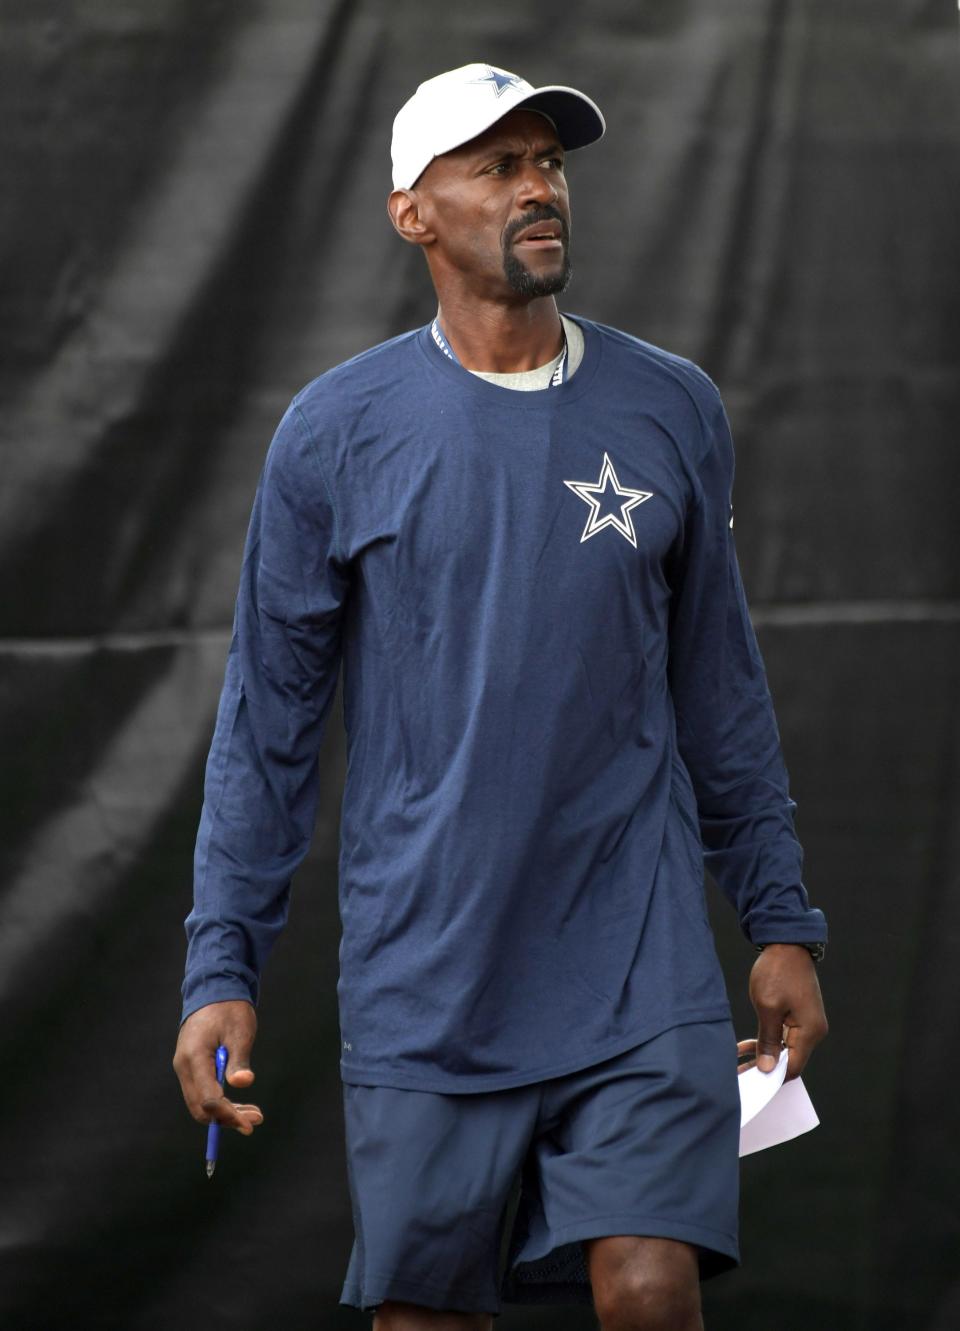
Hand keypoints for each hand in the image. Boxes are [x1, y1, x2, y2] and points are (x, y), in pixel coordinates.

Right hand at [172, 999, 263, 1133]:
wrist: (214, 990)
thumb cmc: (229, 1009)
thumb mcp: (240, 1031)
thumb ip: (239, 1059)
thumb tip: (242, 1083)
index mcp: (195, 1057)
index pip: (208, 1098)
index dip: (228, 1115)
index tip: (249, 1124)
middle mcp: (184, 1066)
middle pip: (201, 1107)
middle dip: (227, 1118)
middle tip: (255, 1120)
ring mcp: (185, 1067)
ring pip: (200, 1103)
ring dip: (225, 1113)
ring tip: (253, 1114)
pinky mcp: (191, 1067)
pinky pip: (202, 1093)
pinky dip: (219, 1102)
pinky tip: (240, 1105)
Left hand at [738, 945, 827, 1081]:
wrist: (787, 943)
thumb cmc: (777, 972)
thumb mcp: (767, 1007)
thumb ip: (768, 1040)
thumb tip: (768, 1068)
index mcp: (809, 1032)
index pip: (793, 1067)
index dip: (772, 1077)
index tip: (749, 1083)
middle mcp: (814, 1031)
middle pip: (790, 1061)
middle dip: (765, 1068)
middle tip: (738, 1073)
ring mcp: (808, 1023)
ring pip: (785, 1050)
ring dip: (763, 1054)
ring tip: (738, 1061)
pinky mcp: (800, 1016)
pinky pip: (785, 1037)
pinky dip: (768, 1041)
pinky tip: (746, 1046)